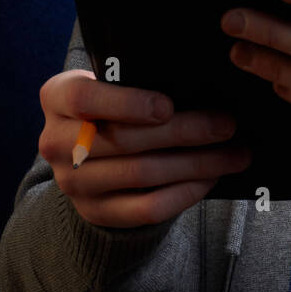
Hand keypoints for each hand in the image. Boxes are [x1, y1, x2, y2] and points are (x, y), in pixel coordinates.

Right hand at [38, 70, 252, 226]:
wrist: (85, 151)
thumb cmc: (112, 103)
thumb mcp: (110, 82)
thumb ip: (137, 79)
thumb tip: (204, 83)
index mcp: (57, 97)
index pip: (84, 99)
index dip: (127, 103)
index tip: (168, 106)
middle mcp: (55, 141)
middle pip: (126, 140)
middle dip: (185, 132)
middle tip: (228, 125)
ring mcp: (73, 182)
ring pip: (142, 174)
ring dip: (196, 164)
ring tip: (235, 154)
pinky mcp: (96, 212)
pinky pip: (147, 208)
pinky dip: (185, 192)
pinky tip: (211, 178)